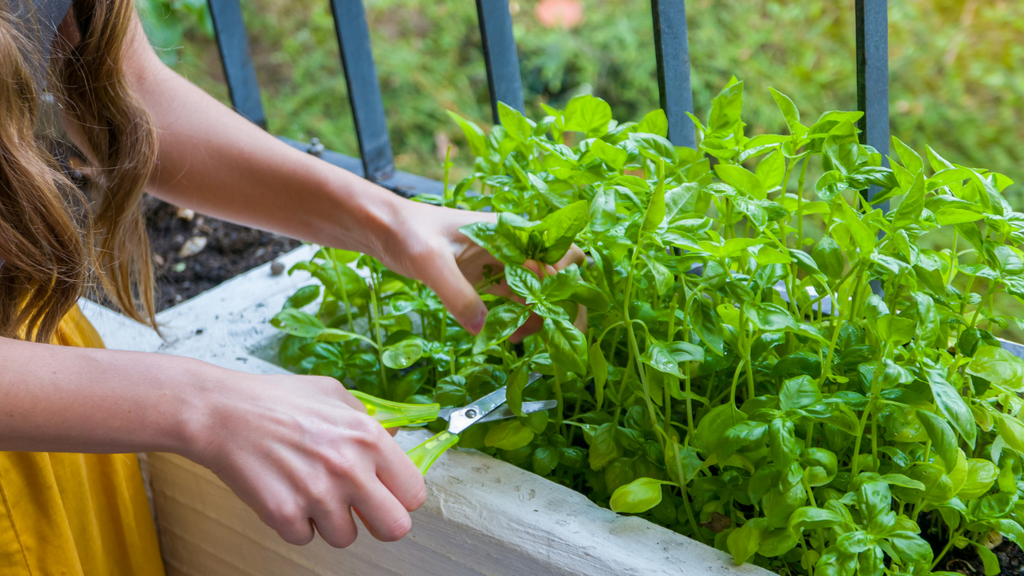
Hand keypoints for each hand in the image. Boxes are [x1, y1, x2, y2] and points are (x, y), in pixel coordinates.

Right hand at [188, 370, 425, 546]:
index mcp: (369, 438)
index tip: (388, 494)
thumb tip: (392, 441)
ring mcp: (317, 495)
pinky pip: (305, 538)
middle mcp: (349, 469)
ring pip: (345, 538)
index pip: (414, 492)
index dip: (401, 495)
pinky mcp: (284, 515)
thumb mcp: (334, 393)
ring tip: (310, 490)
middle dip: (379, 522)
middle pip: (394, 528)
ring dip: (331, 521)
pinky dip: (296, 523)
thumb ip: (368, 419)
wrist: (222, 412)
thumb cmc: (275, 400)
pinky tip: (285, 494)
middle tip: (361, 509)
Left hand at [378, 202, 584, 334]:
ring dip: (542, 317)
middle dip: (565, 306)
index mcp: (511, 233)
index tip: (552, 315)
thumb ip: (457, 294)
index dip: (566, 286)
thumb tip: (482, 329)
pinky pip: (518, 300)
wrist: (383, 229)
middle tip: (555, 339)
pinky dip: (522, 319)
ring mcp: (504, 263)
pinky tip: (509, 337)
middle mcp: (515, 247)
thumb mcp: (429, 261)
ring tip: (522, 341)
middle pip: (562, 276)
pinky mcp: (489, 278)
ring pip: (542, 292)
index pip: (561, 257)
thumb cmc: (407, 233)